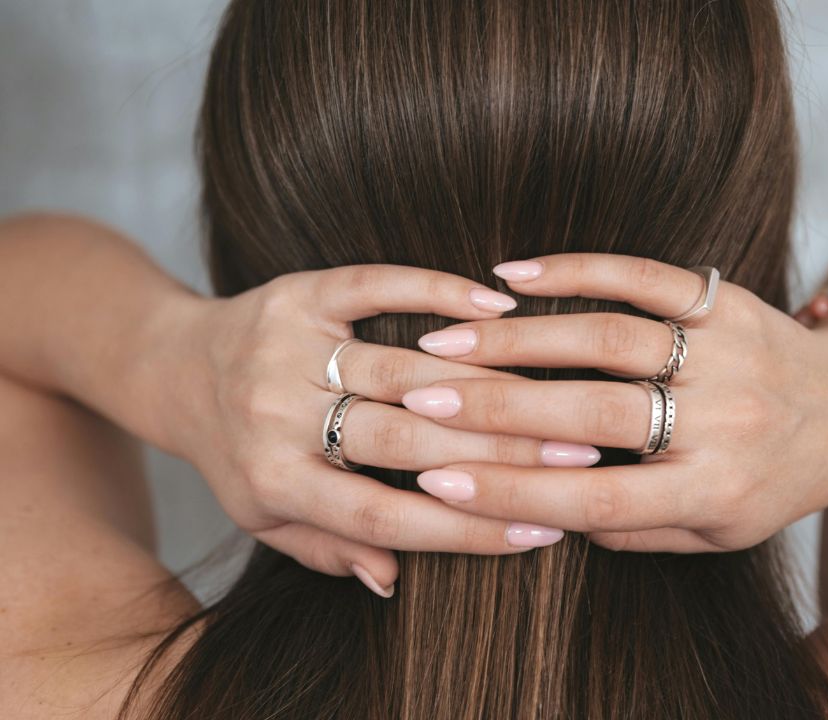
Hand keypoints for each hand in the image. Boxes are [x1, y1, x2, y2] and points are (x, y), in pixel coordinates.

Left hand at [155, 266, 594, 593]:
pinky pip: (376, 285)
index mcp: (273, 482)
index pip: (382, 517)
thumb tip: (392, 580)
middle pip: (404, 441)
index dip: (465, 528)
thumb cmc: (233, 452)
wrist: (172, 366)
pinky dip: (437, 290)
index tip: (541, 530)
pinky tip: (498, 305)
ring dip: (489, 383)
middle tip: (579, 456)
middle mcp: (277, 415)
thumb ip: (327, 548)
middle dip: (500, 453)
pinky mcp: (300, 292)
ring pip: (405, 367)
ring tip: (560, 394)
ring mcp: (288, 347)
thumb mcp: (265, 516)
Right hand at [401, 254, 827, 552]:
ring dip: (519, 337)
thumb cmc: (775, 481)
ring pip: (609, 338)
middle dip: (496, 407)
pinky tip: (512, 274)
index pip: (597, 498)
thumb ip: (636, 530)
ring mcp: (726, 351)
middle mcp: (724, 422)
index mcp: (717, 491)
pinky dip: (576, 269)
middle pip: (593, 413)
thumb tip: (547, 512)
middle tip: (419, 400)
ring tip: (446, 339)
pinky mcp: (723, 299)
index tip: (437, 484)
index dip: (512, 493)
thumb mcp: (719, 534)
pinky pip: (644, 276)